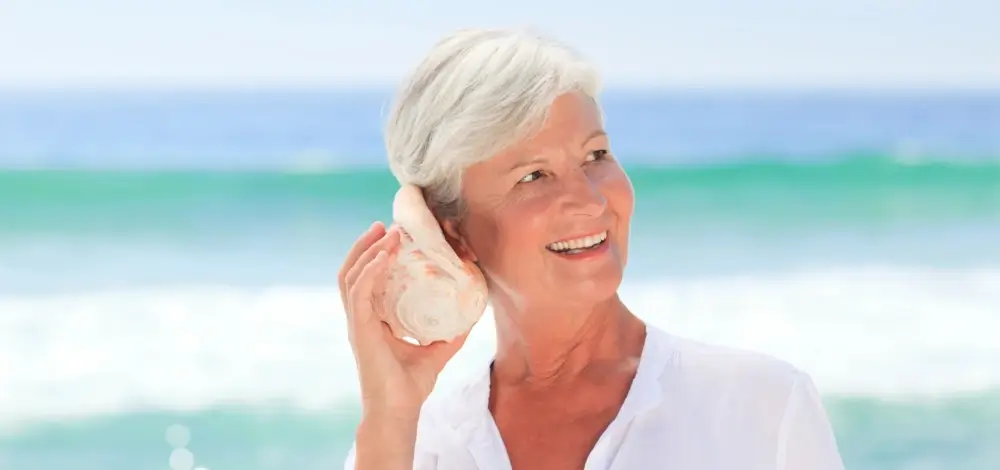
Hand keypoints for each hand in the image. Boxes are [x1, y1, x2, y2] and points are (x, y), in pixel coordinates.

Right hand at [339, 221, 469, 416]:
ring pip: (351, 276)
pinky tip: (384, 257)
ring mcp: (357, 323)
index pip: (368, 279)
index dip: (376, 255)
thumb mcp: (437, 351)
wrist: (399, 412)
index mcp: (373, 320)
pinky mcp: (360, 331)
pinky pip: (360, 293)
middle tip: (386, 225)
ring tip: (385, 233)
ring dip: (367, 251)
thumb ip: (452, 333)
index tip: (394, 236)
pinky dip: (370, 272)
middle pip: (353, 270)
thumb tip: (473, 314)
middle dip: (367, 244)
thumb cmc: (410, 387)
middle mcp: (361, 318)